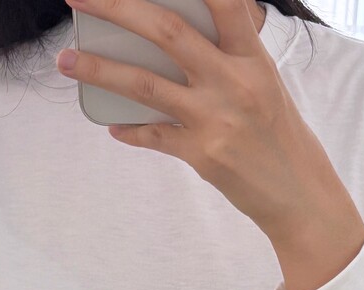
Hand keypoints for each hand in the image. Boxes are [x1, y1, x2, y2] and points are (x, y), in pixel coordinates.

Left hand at [57, 0, 363, 250]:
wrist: (298, 195)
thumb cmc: (280, 136)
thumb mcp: (264, 84)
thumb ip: (228, 57)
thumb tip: (176, 38)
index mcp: (253, 58)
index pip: (223, 1)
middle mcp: (233, 82)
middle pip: (166, 31)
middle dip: (116, 7)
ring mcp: (215, 119)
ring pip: (145, 84)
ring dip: (98, 70)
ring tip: (65, 60)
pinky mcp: (202, 155)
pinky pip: (153, 135)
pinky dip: (130, 129)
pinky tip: (113, 125)